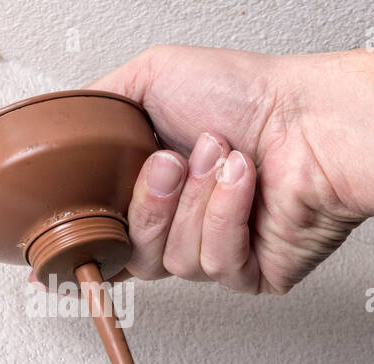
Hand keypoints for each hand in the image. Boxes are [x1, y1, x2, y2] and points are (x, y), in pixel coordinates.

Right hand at [86, 44, 373, 293]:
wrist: (311, 117)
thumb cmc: (250, 93)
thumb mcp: (148, 78)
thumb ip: (97, 112)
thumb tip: (62, 137)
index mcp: (163, 189)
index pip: (113, 235)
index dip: (92, 240)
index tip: (69, 238)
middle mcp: (191, 224)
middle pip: (135, 255)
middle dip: (150, 203)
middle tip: (174, 158)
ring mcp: (225, 252)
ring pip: (174, 262)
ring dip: (196, 203)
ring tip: (225, 156)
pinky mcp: (258, 275)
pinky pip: (217, 265)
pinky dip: (227, 217)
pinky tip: (247, 181)